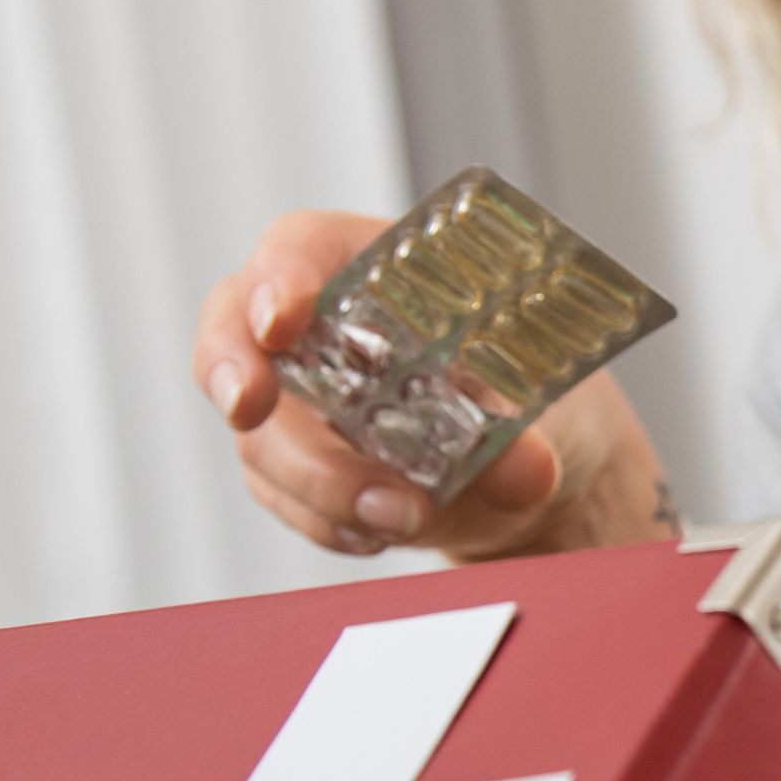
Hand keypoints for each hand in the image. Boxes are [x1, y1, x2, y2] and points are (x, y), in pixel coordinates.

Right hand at [192, 210, 672, 561]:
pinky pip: (283, 496)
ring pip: (259, 434)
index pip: (302, 247)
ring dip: (318, 484)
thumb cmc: (533, 399)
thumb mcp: (544, 408)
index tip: (281, 320)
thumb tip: (526, 468)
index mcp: (380, 270)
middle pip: (236, 329)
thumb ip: (526, 436)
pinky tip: (381, 533)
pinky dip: (328, 522)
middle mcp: (322, 326)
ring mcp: (301, 399)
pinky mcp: (299, 466)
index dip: (278, 275)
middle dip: (236, 373)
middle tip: (251, 412)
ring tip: (402, 516)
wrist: (534, 468)